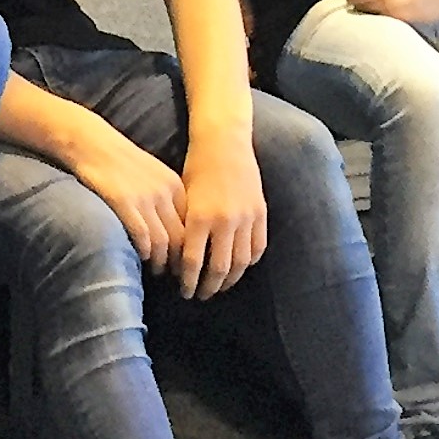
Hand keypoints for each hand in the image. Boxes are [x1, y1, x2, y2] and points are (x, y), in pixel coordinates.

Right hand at [70, 130, 187, 265]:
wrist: (94, 144)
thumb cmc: (123, 162)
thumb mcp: (154, 175)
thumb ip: (167, 199)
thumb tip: (177, 230)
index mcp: (175, 186)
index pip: (193, 225)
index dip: (192, 247)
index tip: (188, 262)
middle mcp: (164, 193)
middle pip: (182, 237)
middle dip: (181, 261)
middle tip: (177, 276)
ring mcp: (144, 198)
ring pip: (164, 241)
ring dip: (163, 262)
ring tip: (160, 273)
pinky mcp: (124, 203)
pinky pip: (142, 236)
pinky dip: (145, 252)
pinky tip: (143, 259)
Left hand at [172, 133, 268, 298]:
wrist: (224, 143)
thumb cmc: (195, 168)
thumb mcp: (182, 199)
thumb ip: (183, 230)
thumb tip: (177, 262)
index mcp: (199, 217)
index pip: (193, 263)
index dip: (188, 283)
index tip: (185, 292)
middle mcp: (224, 221)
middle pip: (219, 269)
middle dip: (208, 287)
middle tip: (201, 295)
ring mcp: (246, 217)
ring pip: (241, 263)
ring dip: (230, 280)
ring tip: (220, 286)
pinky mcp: (261, 213)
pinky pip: (258, 248)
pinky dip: (248, 262)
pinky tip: (239, 267)